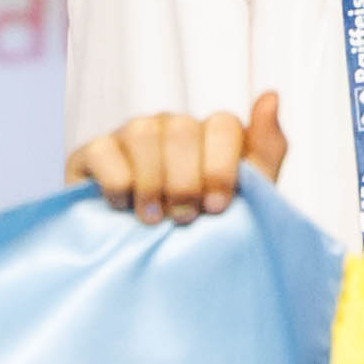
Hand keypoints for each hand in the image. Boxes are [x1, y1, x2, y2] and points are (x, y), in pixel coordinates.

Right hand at [72, 87, 289, 222]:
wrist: (149, 268)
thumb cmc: (202, 230)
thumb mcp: (245, 199)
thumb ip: (265, 150)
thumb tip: (271, 95)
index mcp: (209, 134)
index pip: (222, 124)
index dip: (221, 167)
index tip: (217, 207)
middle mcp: (170, 126)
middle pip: (181, 129)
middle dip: (185, 182)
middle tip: (184, 218)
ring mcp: (130, 135)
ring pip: (142, 134)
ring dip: (151, 184)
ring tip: (154, 220)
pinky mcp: (92, 152)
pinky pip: (103, 150)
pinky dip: (117, 184)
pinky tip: (122, 207)